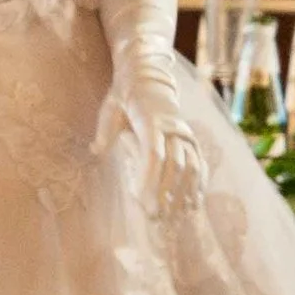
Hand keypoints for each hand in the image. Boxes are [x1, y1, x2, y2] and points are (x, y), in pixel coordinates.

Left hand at [100, 41, 208, 220]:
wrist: (147, 75)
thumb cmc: (124, 96)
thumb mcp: (110, 107)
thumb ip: (105, 129)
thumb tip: (95, 150)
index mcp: (151, 120)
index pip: (153, 152)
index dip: (149, 176)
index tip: (140, 199)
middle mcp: (173, 127)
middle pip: (174, 164)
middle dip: (165, 193)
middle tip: (154, 218)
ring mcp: (185, 133)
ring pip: (190, 167)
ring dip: (184, 194)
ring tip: (176, 218)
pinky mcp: (191, 139)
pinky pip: (199, 163)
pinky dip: (199, 184)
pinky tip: (195, 204)